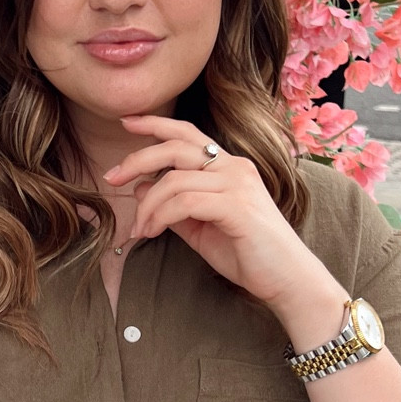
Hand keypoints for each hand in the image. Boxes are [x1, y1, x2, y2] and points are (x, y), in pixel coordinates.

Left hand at [103, 115, 345, 332]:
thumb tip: (142, 187)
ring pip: (174, 180)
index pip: (188, 134)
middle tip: (111, 178)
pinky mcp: (237, 205)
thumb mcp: (201, 227)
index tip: (127, 121)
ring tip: (139, 229)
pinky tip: (152, 232)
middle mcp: (235, 167)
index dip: (155, 124)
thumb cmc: (248, 254)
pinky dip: (160, 216)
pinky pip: (184, 202)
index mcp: (229, 167)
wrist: (288, 280)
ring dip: (147, 206)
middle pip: (175, 148)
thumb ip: (174, 205)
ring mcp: (238, 184)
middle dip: (137, 159)